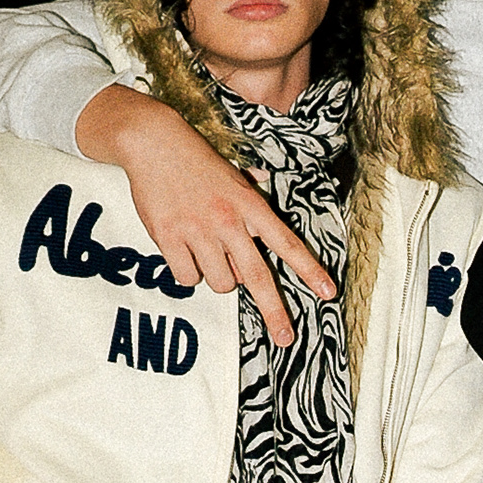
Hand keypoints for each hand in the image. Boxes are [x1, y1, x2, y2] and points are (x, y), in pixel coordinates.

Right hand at [76, 85, 335, 349]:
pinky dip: (186, 272)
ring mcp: (198, 231)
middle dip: (275, 313)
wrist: (154, 143)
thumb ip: (253, 209)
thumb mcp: (236, 178)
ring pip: (219, 282)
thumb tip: (264, 238)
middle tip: (286, 339)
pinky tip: (183, 250)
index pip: (287, 244)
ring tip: (206, 249)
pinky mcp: (169, 238)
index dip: (309, 271)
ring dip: (217, 276)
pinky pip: (186, 278)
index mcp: (250, 205)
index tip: (328, 294)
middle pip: (257, 277)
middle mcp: (229, 221)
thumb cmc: (199, 162)